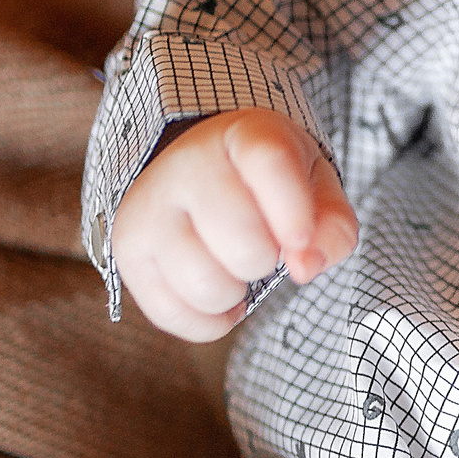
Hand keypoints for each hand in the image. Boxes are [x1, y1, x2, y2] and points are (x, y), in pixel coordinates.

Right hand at [110, 109, 357, 341]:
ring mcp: (148, 205)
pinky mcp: (127, 248)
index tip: (300, 243)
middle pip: (243, 244)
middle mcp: (187, 164)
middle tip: (262, 246)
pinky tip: (219, 294)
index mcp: (246, 135)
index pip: (269, 163)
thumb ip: (331, 227)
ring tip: (234, 267)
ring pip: (206, 286)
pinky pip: (173, 315)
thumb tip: (305, 268)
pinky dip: (209, 322)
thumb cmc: (270, 186)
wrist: (200, 173)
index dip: (294, 212)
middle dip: (267, 261)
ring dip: (236, 293)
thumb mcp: (317, 189)